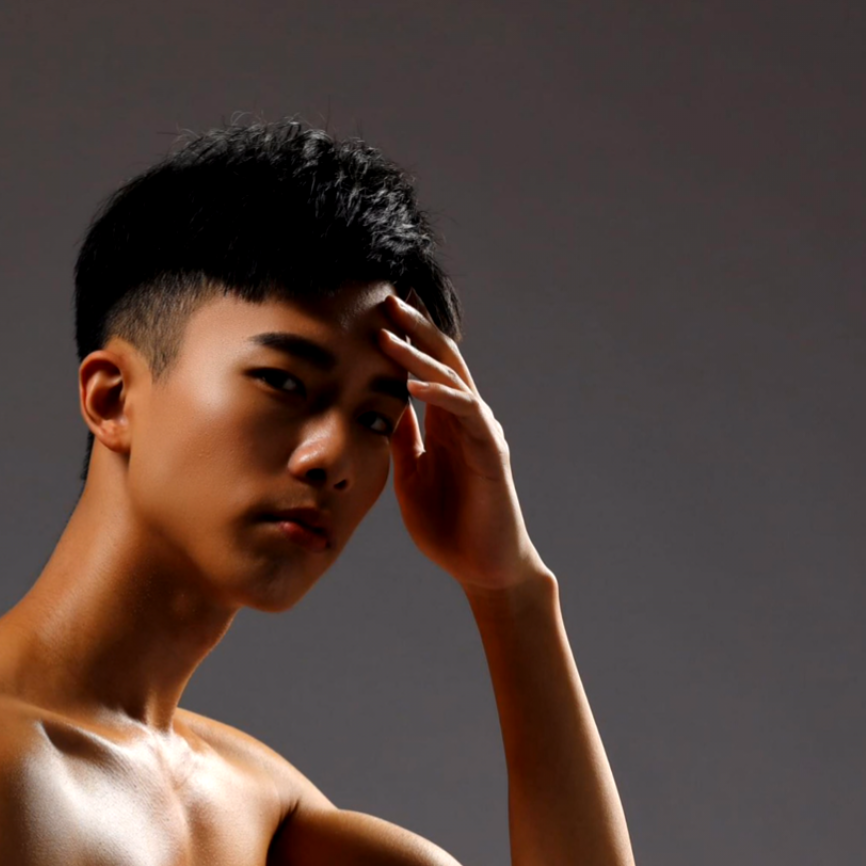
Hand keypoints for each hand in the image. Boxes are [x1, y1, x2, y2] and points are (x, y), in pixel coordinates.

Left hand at [380, 291, 548, 592]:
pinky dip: (442, 397)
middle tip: (386, 297)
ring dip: (421, 355)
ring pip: (453, 380)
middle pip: (442, 361)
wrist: (483, 569)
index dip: (404, 340)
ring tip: (389, 332)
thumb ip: (401, 441)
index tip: (374, 311)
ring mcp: (481, 434)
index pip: (424, 369)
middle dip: (415, 329)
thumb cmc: (448, 526)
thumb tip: (378, 407)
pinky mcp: (491, 454)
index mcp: (444, 424)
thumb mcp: (409, 476)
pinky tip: (414, 385)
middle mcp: (465, 420)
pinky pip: (467, 415)